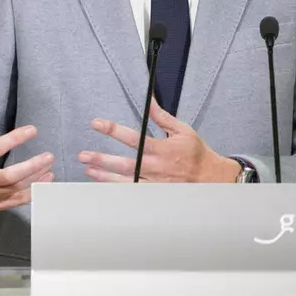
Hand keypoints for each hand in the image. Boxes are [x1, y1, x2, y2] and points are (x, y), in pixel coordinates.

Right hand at [0, 113, 55, 222]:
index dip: (14, 139)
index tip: (32, 130)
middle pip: (10, 175)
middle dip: (32, 166)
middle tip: (49, 156)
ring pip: (16, 188)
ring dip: (36, 179)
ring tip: (50, 166)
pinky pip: (16, 201)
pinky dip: (32, 194)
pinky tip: (45, 183)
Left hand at [78, 99, 240, 182]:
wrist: (212, 180)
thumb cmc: (197, 153)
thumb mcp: (182, 130)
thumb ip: (162, 117)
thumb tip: (148, 101)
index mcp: (162, 149)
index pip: (132, 138)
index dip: (113, 130)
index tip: (96, 124)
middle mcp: (156, 167)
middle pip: (124, 163)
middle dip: (102, 159)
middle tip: (83, 155)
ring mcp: (154, 184)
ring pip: (125, 181)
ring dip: (105, 176)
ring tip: (88, 170)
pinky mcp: (155, 195)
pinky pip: (133, 194)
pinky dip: (117, 191)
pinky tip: (104, 187)